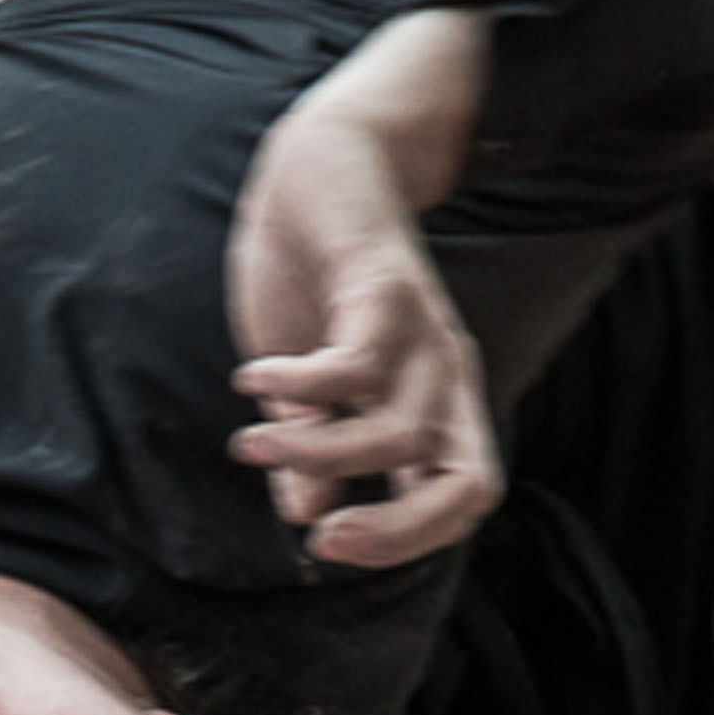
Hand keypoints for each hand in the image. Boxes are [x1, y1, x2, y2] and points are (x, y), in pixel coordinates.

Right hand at [224, 13, 500, 570]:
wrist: (315, 169)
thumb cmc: (312, 281)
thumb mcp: (306, 384)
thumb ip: (312, 446)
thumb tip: (305, 512)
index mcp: (437, 403)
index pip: (465, 497)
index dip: (410, 539)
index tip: (327, 545)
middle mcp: (446, 375)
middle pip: (466, 484)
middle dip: (397, 530)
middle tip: (320, 538)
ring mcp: (424, 332)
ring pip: (400, 432)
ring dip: (315, 452)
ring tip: (247, 442)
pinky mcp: (386, 285)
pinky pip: (356, 364)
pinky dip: (300, 386)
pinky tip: (252, 381)